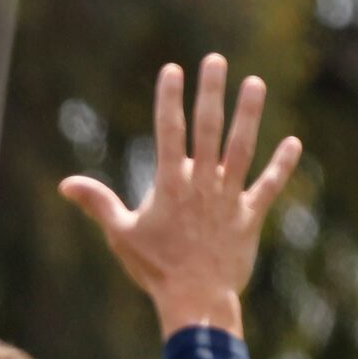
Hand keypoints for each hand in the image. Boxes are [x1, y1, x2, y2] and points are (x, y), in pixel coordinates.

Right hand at [60, 55, 300, 339]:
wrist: (194, 298)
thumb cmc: (154, 269)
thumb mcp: (120, 235)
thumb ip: (97, 203)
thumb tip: (65, 184)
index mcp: (171, 185)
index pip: (169, 131)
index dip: (170, 99)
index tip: (173, 70)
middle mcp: (202, 183)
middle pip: (209, 128)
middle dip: (211, 91)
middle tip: (215, 60)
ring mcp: (229, 197)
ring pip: (242, 147)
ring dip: (249, 113)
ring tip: (254, 84)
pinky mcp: (250, 215)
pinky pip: (270, 185)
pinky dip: (282, 165)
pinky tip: (292, 144)